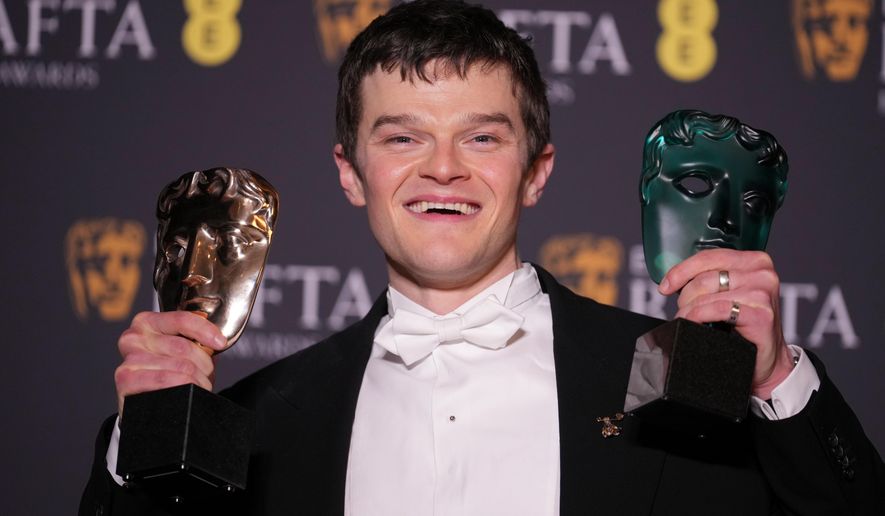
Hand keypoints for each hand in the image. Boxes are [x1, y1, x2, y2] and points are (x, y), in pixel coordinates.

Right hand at [114, 311, 227, 414]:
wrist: (145, 405)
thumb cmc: (166, 374)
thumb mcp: (180, 353)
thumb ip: (194, 342)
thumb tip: (217, 341)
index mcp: (147, 323)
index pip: (182, 319)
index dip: (206, 331)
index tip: (220, 343)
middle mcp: (134, 337)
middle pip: (184, 347)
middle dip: (204, 365)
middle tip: (206, 377)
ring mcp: (128, 359)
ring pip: (180, 367)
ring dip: (198, 381)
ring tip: (197, 388)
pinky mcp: (125, 380)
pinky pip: (166, 380)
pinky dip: (183, 389)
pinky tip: (185, 394)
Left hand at [658, 249, 794, 399]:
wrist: (768, 359)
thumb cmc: (745, 326)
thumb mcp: (730, 294)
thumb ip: (712, 279)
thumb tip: (674, 279)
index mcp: (754, 261)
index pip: (709, 257)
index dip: (682, 270)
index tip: (665, 286)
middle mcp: (762, 272)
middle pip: (705, 277)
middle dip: (685, 297)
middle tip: (682, 312)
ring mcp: (763, 292)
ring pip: (708, 294)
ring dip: (689, 310)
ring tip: (686, 320)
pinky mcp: (761, 314)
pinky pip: (718, 309)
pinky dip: (699, 316)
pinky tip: (695, 324)